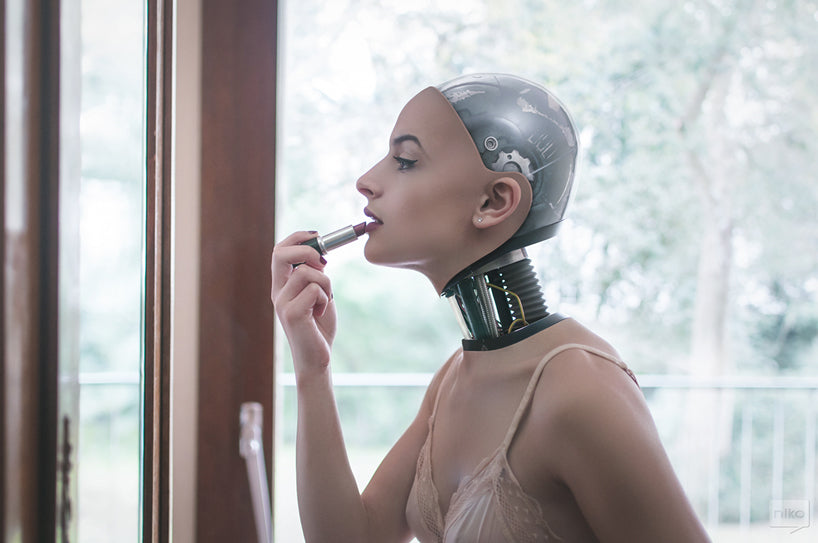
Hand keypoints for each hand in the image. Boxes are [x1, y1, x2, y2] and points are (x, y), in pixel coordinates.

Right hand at [271, 231, 336, 375]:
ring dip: (325, 283)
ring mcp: (282, 302)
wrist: (317, 359)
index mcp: (282, 286)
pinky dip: (325, 298)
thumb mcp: (319, 295)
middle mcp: (277, 292)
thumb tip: (320, 253)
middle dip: (307, 250)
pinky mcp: (291, 313)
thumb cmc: (319, 328)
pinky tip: (320, 313)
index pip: (279, 251)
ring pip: (307, 272)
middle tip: (324, 262)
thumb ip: (315, 275)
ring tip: (324, 302)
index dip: (297, 238)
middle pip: (281, 253)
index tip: (317, 236)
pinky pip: (314, 289)